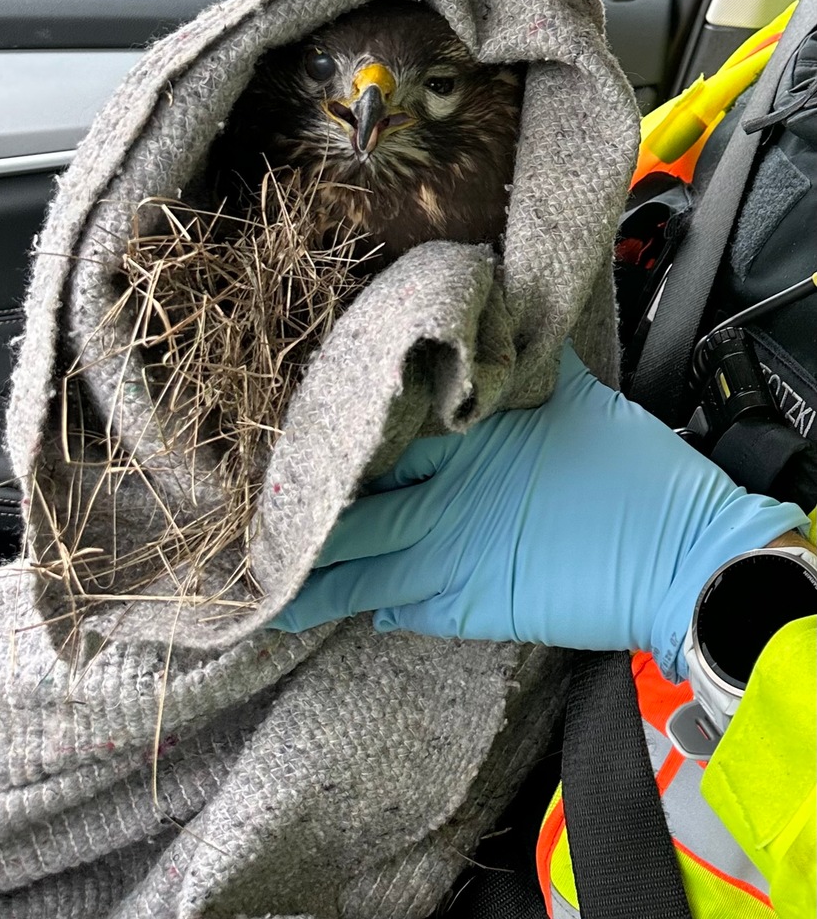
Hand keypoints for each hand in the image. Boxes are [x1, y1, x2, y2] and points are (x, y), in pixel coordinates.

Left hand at [272, 344, 806, 679]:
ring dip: (311, 576)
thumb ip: (522, 361)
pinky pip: (399, 608)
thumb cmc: (632, 474)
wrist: (679, 561)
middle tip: (248, 517)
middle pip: (350, 511)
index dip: (326, 448)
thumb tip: (496, 316)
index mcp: (462, 443)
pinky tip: (337, 603)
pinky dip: (367, 603)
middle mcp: (442, 502)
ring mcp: (450, 563)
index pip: (373, 441)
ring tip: (260, 579)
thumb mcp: (572, 396)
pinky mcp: (470, 611)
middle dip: (299, 517)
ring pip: (359, 570)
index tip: (281, 446)